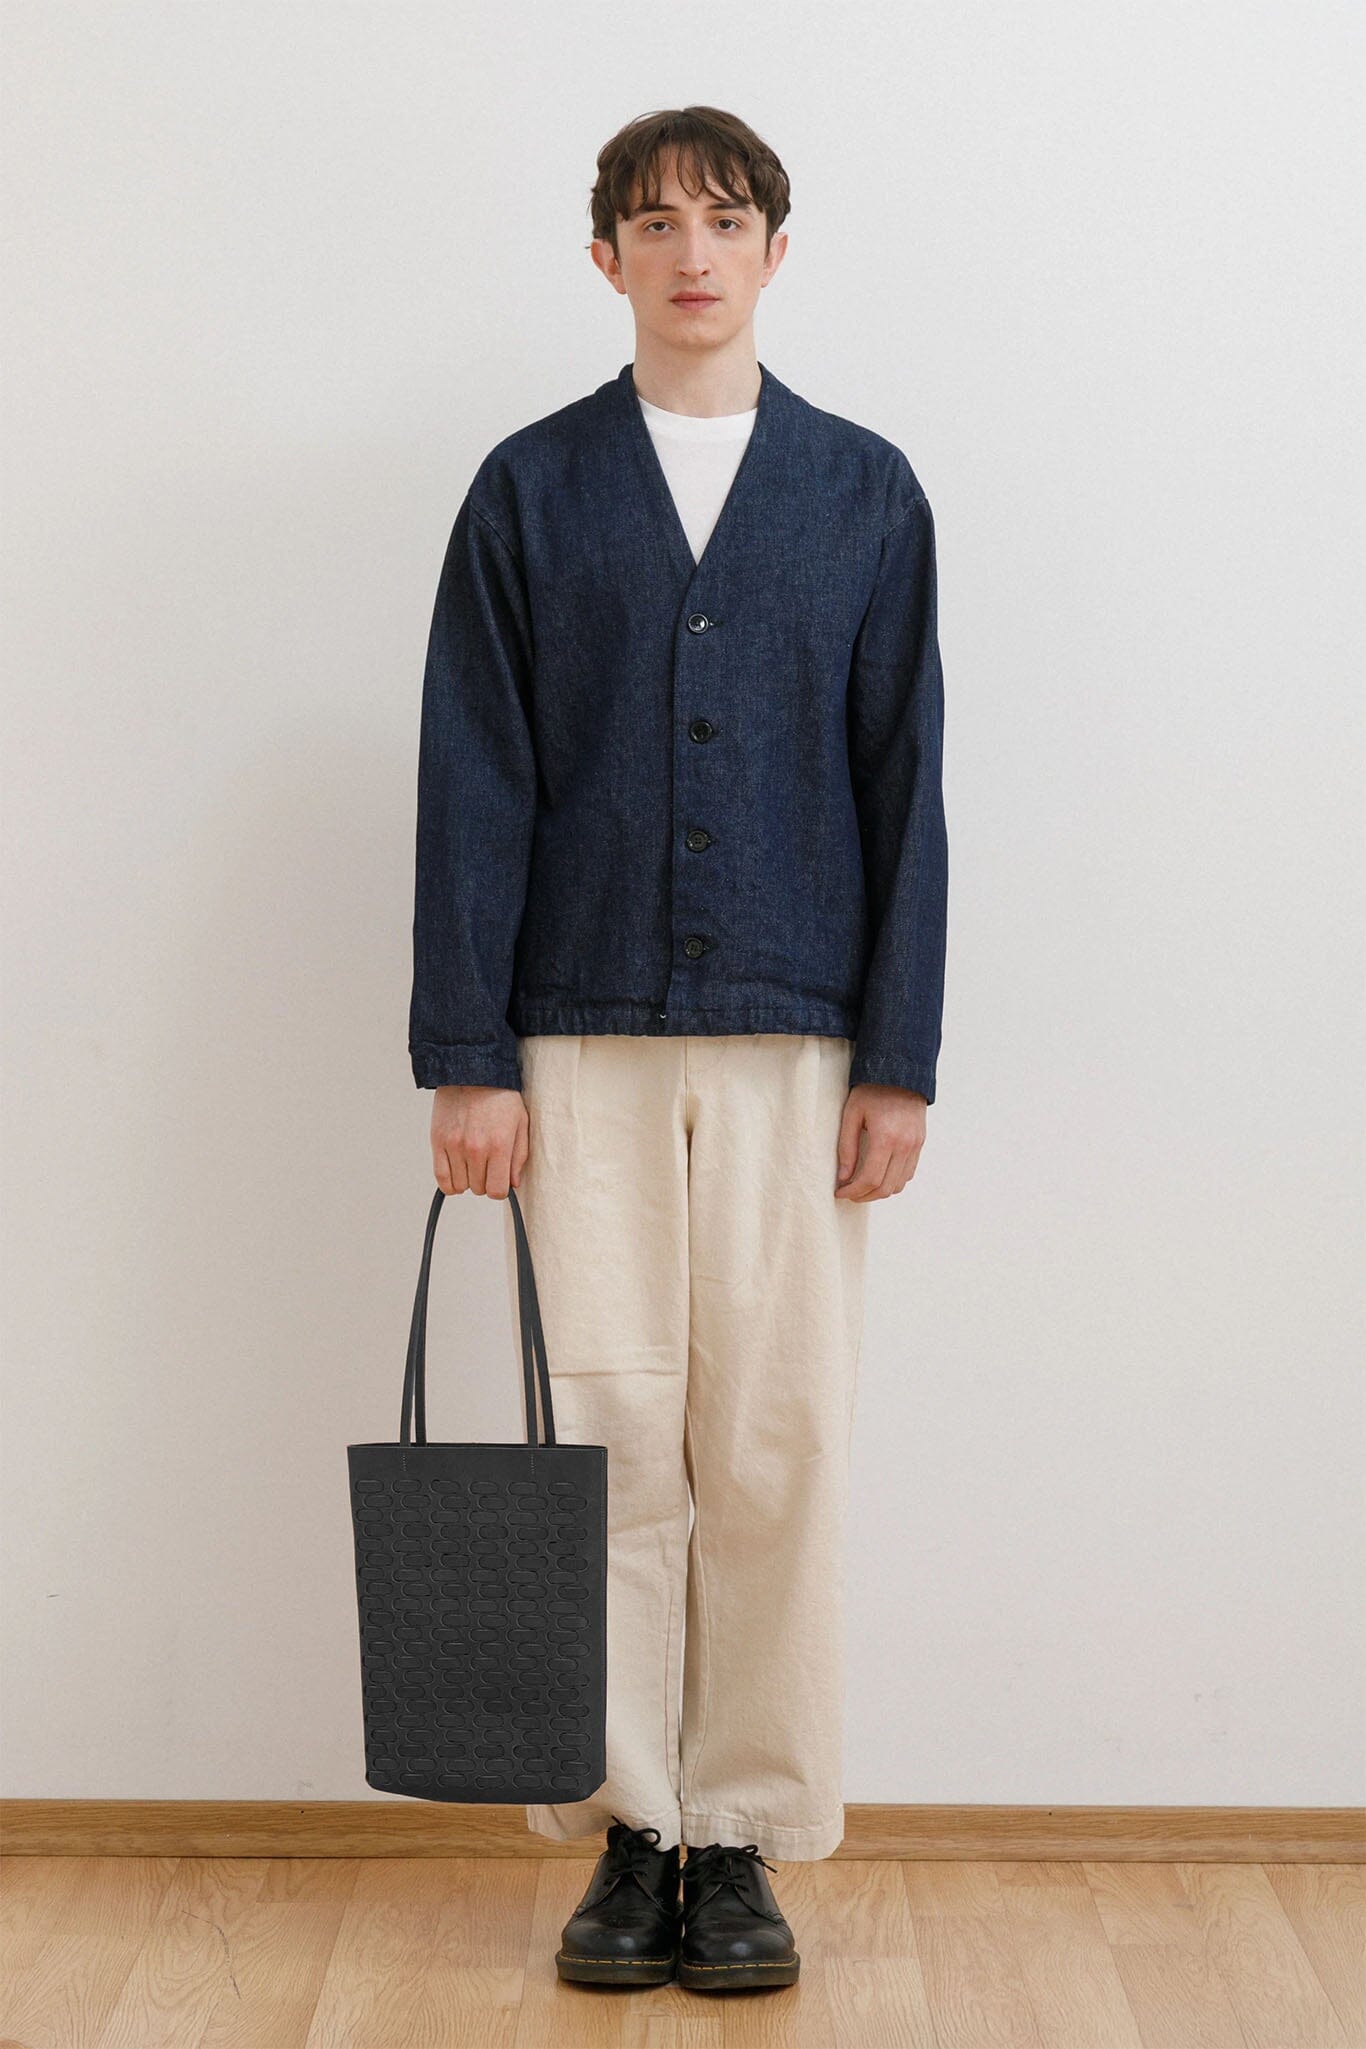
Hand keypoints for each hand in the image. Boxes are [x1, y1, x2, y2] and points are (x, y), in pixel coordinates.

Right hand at [431, 1084, 528, 1198]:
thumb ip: (519, 1156)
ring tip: (472, 1164)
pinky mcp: (438, 1141)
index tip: (499, 1181)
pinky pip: (441, 1177)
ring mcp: (454, 1146)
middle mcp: (475, 1149)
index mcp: (499, 1145)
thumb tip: (513, 1183)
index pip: (497, 1190)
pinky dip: (449, 1183)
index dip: (499, 1189)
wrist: (472, 1072)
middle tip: (487, 1166)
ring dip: (467, 1180)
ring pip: (460, 1186)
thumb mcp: (520, 1122)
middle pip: (478, 1189)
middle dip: (485, 1182)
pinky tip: (457, 1173)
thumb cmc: (500, 1095)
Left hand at [834, 1084, 926, 1200]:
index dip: (854, 1191)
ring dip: (879, 1191)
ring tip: (862, 1186)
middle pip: (886, 1187)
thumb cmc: (872, 1090)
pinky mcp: (920, 1143)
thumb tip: (844, 1177)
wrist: (901, 1072)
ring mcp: (915, 1145)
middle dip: (864, 1196)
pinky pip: (908, 1173)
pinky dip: (893, 1181)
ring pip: (899, 1184)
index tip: (840, 1192)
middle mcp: (905, 1145)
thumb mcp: (852, 1115)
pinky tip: (879, 1174)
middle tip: (849, 1193)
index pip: (871, 1179)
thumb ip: (846, 1148)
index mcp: (886, 1137)